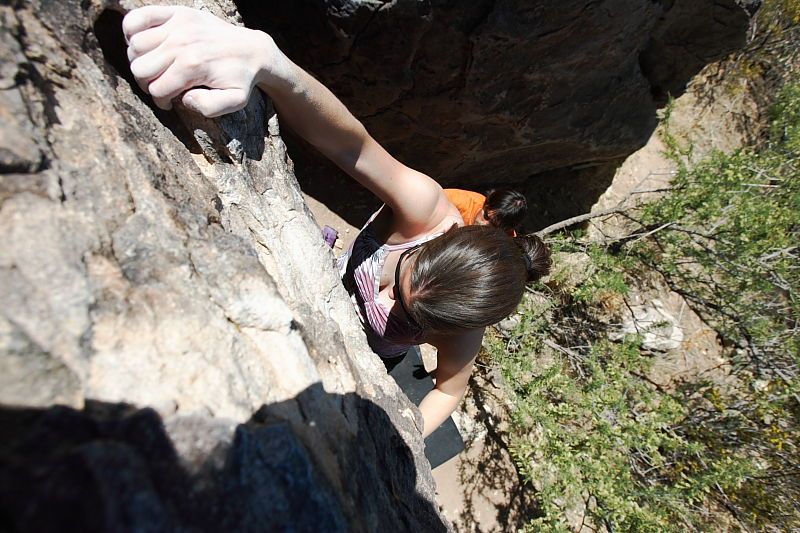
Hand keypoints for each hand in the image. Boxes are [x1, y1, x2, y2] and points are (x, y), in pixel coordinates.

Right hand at [123, 6, 271, 116]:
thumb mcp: (235, 100)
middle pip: (140, 69)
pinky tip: (144, 44)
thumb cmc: (240, 78)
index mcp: (193, 66)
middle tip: (162, 86)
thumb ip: (210, 107)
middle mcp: (182, 43)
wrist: (252, 49)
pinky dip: (131, 31)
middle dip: (147, 83)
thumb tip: (183, 99)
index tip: (170, 102)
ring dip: (140, 60)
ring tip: (156, 67)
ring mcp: (177, 25)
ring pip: (135, 47)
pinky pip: (137, 18)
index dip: (161, 101)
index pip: (156, 90)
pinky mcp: (176, 12)